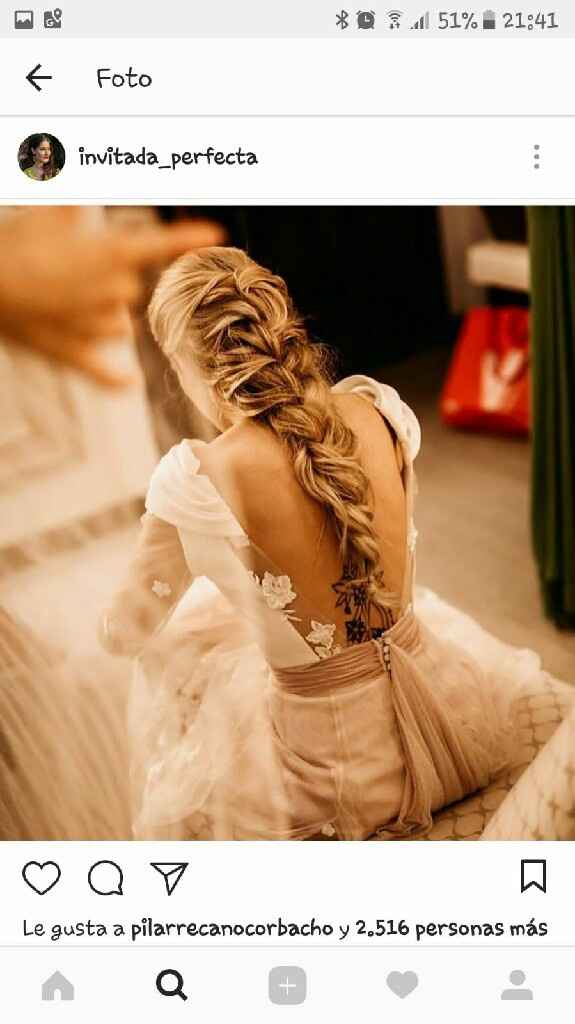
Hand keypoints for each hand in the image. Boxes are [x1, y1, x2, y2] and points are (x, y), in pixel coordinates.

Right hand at [0, 208, 224, 385]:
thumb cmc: (12, 243)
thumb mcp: (44, 213)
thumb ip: (74, 203)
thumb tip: (85, 187)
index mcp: (109, 253)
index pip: (158, 243)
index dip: (187, 238)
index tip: (216, 233)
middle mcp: (111, 291)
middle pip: (129, 288)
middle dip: (107, 281)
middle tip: (68, 270)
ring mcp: (93, 326)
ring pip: (116, 323)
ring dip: (99, 313)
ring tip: (61, 300)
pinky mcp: (71, 353)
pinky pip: (103, 371)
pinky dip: (115, 378)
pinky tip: (129, 382)